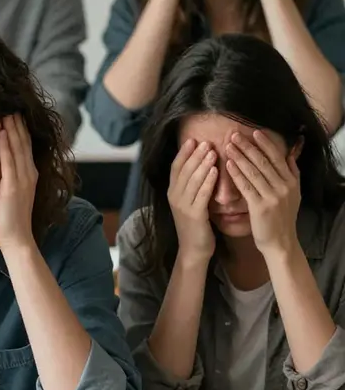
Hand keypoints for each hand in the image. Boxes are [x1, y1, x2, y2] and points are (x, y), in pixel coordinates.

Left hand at [0, 115, 37, 251]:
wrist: (16, 240)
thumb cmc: (10, 220)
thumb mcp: (10, 194)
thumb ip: (7, 178)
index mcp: (29, 174)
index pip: (25, 145)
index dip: (20, 128)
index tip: (13, 112)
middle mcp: (29, 174)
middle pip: (24, 142)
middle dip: (18, 123)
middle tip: (10, 103)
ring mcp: (23, 180)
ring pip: (18, 148)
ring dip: (13, 128)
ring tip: (6, 110)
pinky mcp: (13, 187)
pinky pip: (10, 162)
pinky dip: (7, 145)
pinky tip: (2, 132)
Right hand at [168, 139, 217, 262]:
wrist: (194, 250)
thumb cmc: (197, 225)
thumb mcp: (191, 203)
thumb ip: (194, 186)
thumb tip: (202, 166)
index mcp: (172, 192)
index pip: (175, 167)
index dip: (183, 153)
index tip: (193, 139)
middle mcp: (174, 197)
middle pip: (184, 170)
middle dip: (195, 155)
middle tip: (206, 141)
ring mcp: (182, 206)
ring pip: (192, 180)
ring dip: (202, 164)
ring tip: (212, 150)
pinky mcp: (193, 215)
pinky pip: (201, 194)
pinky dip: (208, 181)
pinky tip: (215, 171)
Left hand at [225, 130, 300, 255]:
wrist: (280, 242)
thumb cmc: (282, 218)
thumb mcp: (293, 194)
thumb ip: (292, 174)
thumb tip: (290, 154)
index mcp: (292, 182)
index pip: (278, 157)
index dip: (266, 143)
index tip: (254, 131)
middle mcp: (285, 187)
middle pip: (264, 161)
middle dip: (249, 146)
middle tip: (235, 133)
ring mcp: (273, 197)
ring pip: (255, 171)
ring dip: (240, 156)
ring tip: (229, 144)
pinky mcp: (260, 207)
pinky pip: (247, 186)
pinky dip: (237, 174)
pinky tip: (228, 164)